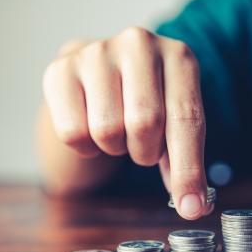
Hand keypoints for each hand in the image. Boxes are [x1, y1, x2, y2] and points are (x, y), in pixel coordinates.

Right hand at [43, 27, 210, 219]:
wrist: (98, 72)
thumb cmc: (142, 100)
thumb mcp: (172, 119)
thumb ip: (182, 159)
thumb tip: (192, 205)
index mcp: (178, 56)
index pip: (186, 119)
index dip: (188, 169)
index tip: (190, 208)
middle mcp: (138, 44)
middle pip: (144, 124)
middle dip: (144, 151)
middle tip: (140, 146)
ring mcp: (96, 52)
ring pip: (106, 130)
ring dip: (113, 146)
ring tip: (116, 131)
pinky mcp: (60, 69)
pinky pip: (72, 132)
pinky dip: (85, 145)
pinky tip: (89, 127)